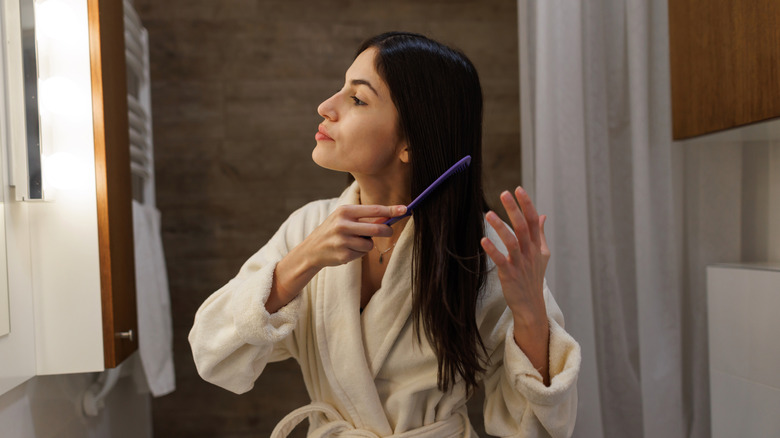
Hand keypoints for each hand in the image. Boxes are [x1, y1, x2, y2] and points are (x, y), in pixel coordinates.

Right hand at [267, 203, 405, 312]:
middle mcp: (343, 224)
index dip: (391, 210)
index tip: (405, 209)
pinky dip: (359, 252)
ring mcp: (343, 240)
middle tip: (388, 231)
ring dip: (368, 244)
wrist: (312, 249)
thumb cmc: (333, 230)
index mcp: (345, 211)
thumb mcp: (343, 218)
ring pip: (370, 243)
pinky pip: (362, 253)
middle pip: (376, 228)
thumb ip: (363, 217)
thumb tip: (389, 216)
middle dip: (386, 231)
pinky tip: (348, 250)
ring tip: (355, 242)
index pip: (373, 209)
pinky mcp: (344, 254)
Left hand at [481, 187, 550, 382]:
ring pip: (512, 242)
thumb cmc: (533, 277)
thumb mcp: (541, 255)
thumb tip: (543, 215)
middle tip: (504, 193)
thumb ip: (539, 233)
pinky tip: (483, 240)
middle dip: (514, 209)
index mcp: (536, 245)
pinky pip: (501, 261)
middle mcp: (530, 252)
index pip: (533, 220)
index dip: (526, 204)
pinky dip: (493, 250)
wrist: (531, 305)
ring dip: (501, 227)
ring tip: (489, 213)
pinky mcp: (510, 275)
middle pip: (523, 227)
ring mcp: (520, 264)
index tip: (517, 189)